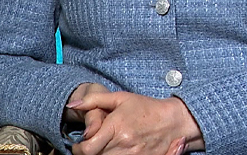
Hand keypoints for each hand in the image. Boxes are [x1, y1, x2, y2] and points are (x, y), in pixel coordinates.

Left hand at [66, 92, 202, 154]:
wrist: (174, 120)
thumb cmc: (145, 107)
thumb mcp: (119, 97)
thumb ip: (93, 100)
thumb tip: (72, 104)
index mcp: (116, 127)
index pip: (88, 149)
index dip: (78, 149)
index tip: (79, 144)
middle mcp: (124, 144)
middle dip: (88, 153)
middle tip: (88, 146)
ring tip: (102, 147)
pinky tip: (114, 151)